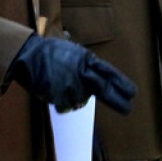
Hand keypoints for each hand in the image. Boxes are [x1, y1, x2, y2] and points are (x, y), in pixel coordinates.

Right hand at [9, 34, 136, 113]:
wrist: (29, 55)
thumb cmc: (50, 52)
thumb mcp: (73, 52)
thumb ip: (86, 65)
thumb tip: (97, 77)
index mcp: (87, 59)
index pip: (109, 73)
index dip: (122, 83)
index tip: (132, 93)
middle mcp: (82, 72)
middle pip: (104, 90)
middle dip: (117, 101)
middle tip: (128, 109)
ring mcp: (72, 85)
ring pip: (80, 101)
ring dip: (73, 98)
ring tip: (60, 84)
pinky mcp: (60, 96)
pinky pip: (65, 106)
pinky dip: (60, 102)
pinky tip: (52, 90)